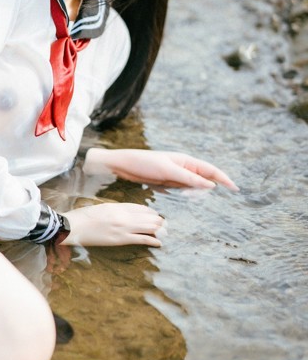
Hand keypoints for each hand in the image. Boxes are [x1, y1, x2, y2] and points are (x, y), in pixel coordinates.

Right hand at [64, 202, 164, 247]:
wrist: (72, 226)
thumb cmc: (82, 217)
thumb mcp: (99, 208)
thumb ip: (112, 210)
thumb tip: (121, 213)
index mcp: (117, 206)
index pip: (139, 207)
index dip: (149, 211)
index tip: (155, 214)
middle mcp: (123, 215)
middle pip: (146, 217)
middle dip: (157, 220)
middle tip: (164, 224)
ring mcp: (122, 227)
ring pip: (147, 227)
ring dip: (158, 230)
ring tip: (165, 232)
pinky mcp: (120, 239)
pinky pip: (141, 239)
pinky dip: (152, 241)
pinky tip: (159, 243)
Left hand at [84, 148, 237, 190]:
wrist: (123, 165)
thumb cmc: (144, 164)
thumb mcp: (168, 171)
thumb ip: (189, 179)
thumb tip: (211, 185)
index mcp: (186, 161)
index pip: (211, 171)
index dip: (224, 179)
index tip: (235, 189)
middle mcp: (183, 167)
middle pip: (203, 181)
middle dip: (204, 190)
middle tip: (197, 198)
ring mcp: (175, 176)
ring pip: (191, 188)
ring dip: (191, 194)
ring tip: (177, 193)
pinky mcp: (166, 183)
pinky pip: (179, 190)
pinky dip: (180, 195)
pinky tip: (171, 195)